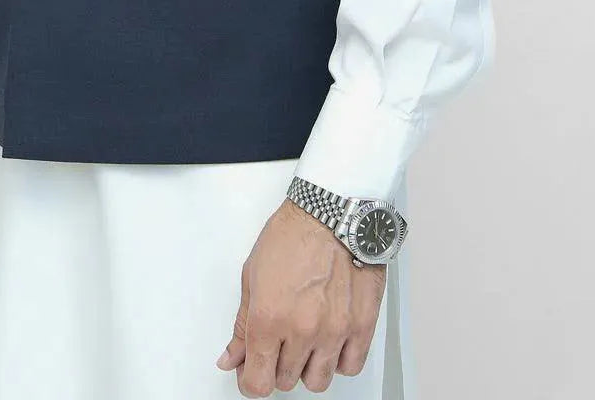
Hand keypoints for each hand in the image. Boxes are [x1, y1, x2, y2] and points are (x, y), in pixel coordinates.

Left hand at [215, 199, 385, 394]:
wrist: (333, 211)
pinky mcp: (362, 325)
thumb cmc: (294, 233)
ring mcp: (335, 330)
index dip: (250, 382)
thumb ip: (242, 324)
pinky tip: (330, 340)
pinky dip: (338, 360)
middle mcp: (302, 330)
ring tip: (305, 340)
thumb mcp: (252, 275)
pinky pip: (349, 366)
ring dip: (307, 366)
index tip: (252, 373)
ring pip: (318, 381)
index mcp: (269, 318)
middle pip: (285, 381)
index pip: (257, 383)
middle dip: (277, 365)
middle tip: (278, 341)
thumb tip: (232, 357)